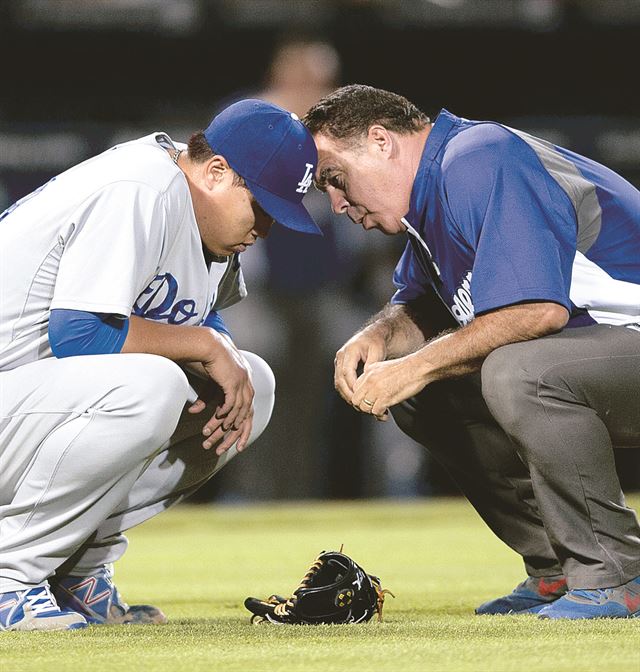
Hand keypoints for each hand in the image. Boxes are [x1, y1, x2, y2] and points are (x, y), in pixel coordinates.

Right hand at [193, 337, 254, 452]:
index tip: (240, 440)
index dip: (245, 425)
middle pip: (248, 413)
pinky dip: (227, 413)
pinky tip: (220, 421)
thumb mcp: (209, 382)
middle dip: (242, 432)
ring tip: (223, 433)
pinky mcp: (233, 382)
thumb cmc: (207, 360)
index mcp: (245, 380)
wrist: (207, 343)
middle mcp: (247, 382)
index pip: (249, 407)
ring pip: (240, 410)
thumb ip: (206, 397)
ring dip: (230, 423)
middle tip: (235, 447)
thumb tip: (195, 412)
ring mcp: (242, 382)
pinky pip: (232, 403)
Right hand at [334, 327, 386, 405]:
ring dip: (346, 394)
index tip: (360, 395)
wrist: (372, 336)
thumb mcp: (377, 351)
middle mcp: (341, 356)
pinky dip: (346, 391)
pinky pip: (340, 381)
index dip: (352, 385)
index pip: (347, 372)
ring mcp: (339, 362)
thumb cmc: (375, 342)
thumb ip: (371, 365)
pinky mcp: (340, 367)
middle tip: (358, 403)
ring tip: (356, 403)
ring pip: (338, 382)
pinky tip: (354, 398)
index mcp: (349, 351)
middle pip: (340, 379)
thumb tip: (366, 379)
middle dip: (348, 393)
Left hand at [351, 353, 427, 418]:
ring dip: (372, 412)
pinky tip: (385, 414)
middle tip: (372, 409)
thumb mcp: (383, 367)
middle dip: (363, 407)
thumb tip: (370, 390)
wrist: (418, 367)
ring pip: (364, 407)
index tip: (367, 402)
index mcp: (369, 372)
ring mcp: (377, 389)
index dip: (360, 398)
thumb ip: (373, 376)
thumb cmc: (405, 368)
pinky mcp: (385, 398)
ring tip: (380, 412)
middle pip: (356, 400)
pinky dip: (380, 416)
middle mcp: (370, 380)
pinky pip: (376, 412)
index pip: (355, 389)